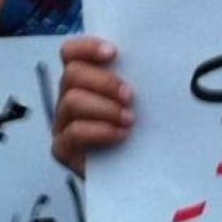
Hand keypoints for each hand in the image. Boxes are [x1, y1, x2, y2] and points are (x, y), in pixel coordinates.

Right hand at [52, 37, 133, 176]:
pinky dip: (99, 131)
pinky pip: (72, 134)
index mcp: (86, 80)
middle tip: (130, 95)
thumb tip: (158, 54)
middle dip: (103, 81)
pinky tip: (121, 135)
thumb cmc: (147, 132)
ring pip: (71, 101)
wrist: (144, 174)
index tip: (113, 53)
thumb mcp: (147, 101)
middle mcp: (70, 97)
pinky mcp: (63, 150)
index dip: (87, 47)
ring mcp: (64, 124)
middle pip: (72, 73)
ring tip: (130, 119)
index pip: (72, 53)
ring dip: (104, 107)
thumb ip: (143, 78)